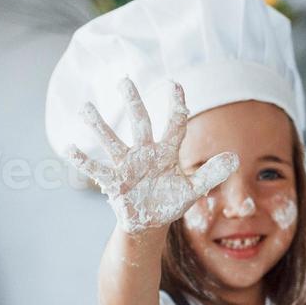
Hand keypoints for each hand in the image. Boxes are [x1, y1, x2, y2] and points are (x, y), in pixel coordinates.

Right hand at [66, 78, 238, 233]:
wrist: (149, 223)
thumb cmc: (169, 201)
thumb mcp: (193, 189)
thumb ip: (212, 174)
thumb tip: (236, 157)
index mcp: (166, 152)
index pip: (175, 124)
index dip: (176, 105)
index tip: (174, 84)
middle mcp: (145, 153)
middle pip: (139, 123)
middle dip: (132, 102)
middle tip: (123, 81)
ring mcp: (127, 165)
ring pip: (112, 141)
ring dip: (99, 125)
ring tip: (85, 107)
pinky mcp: (114, 182)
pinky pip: (97, 169)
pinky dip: (83, 160)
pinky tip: (69, 148)